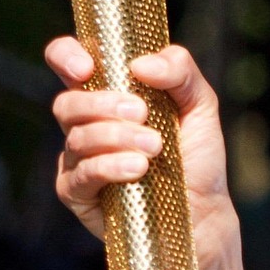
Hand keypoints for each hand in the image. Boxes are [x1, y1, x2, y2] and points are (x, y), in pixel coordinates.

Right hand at [45, 37, 235, 265]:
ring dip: (117, 137)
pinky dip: (109, 166)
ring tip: (154, 147)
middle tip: (141, 112)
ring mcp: (78, 158)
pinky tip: (137, 169)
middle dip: (102, 104)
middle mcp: (86, 122)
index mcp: (107, 90)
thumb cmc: (197, 155)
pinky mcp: (77, 194)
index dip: (66, 56)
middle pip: (66, 102)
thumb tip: (139, 64)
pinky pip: (80, 174)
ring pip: (76, 137)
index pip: (67, 61)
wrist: (204, 213)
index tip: (87, 67)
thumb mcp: (200, 102)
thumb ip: (179, 70)